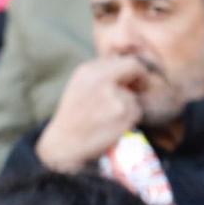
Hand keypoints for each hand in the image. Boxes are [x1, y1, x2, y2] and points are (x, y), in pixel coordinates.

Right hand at [34, 54, 146, 172]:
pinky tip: (112, 127)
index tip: (131, 81)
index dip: (131, 70)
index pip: (123, 60)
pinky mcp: (124, 111)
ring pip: (135, 95)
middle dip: (139, 79)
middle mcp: (100, 78)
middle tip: (138, 91)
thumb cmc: (73, 118)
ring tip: (109, 118)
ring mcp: (113, 94)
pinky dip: (129, 120)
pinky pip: (137, 111)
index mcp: (87, 70)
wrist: (64, 144)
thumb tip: (130, 67)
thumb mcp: (80, 87)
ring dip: (129, 106)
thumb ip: (102, 75)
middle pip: (134, 67)